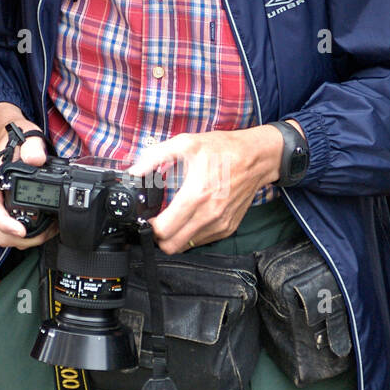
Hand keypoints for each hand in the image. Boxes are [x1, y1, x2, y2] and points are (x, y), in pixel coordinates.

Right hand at [0, 103, 57, 249]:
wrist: (12, 135)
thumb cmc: (17, 137)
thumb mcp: (26, 135)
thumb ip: (32, 146)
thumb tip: (36, 159)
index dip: (4, 223)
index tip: (21, 231)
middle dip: (21, 238)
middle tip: (44, 232)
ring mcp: (4, 204)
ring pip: (7, 235)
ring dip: (27, 239)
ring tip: (48, 230)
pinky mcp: (13, 208)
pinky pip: (17, 229)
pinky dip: (31, 234)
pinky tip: (48, 226)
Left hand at [129, 125, 286, 253]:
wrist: (256, 158)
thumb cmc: (223, 150)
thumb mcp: (185, 143)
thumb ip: (154, 157)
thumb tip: (133, 172)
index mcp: (196, 194)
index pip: (163, 230)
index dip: (149, 226)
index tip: (147, 217)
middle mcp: (209, 214)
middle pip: (171, 245)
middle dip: (158, 237)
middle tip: (157, 221)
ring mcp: (220, 224)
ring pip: (186, 246)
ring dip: (175, 236)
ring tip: (175, 217)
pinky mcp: (228, 228)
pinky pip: (201, 241)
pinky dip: (192, 233)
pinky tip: (192, 216)